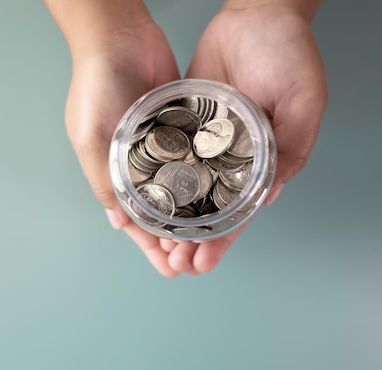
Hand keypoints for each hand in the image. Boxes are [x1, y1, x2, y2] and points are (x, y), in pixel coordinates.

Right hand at [64, 21, 189, 276]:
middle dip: (174, 239)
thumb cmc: (96, 84)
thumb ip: (104, 180)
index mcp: (110, 171)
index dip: (149, 246)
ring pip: (179, 191)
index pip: (132, 220)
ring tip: (209, 238)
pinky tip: (218, 196)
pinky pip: (192, 160)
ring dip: (190, 216)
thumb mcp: (91, 137)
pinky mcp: (179, 127)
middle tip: (194, 261)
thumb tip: (119, 223)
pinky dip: (202, 180)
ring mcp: (159, 146)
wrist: (118, 36)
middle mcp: (136, 164)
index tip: (169, 269)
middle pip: (159, 212)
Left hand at [155, 2, 327, 275]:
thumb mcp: (304, 101)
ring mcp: (207, 141)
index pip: (240, 211)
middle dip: (191, 238)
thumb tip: (269, 194)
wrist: (258, 14)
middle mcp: (233, 156)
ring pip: (186, 188)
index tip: (200, 263)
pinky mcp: (187, 121)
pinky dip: (160, 178)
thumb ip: (291, 147)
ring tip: (156, 242)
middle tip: (172, 263)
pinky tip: (147, 197)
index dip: (222, 239)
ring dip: (173, 216)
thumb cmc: (290, 54)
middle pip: (208, 208)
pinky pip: (172, 155)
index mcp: (264, 160)